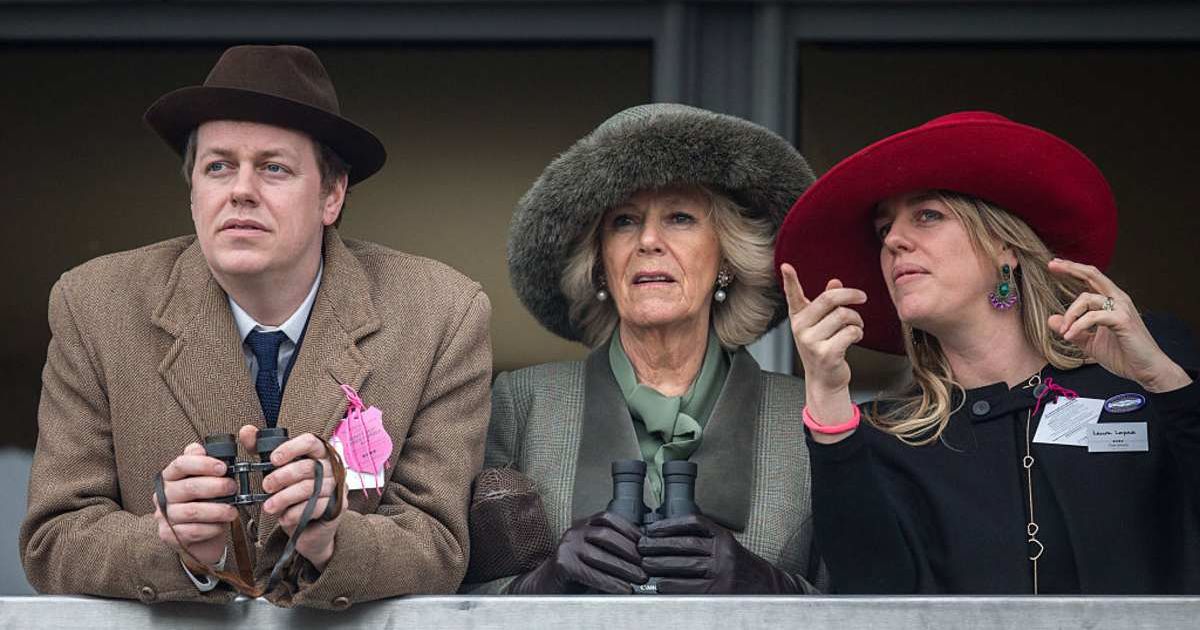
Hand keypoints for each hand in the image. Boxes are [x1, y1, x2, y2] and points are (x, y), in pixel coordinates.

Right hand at [153, 442, 237, 565]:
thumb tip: (199, 449)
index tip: (223, 468)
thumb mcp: (204, 480)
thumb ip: (203, 463)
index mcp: (170, 476)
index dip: (203, 464)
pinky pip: (191, 531)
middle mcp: (163, 494)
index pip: (181, 464)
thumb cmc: (203, 502)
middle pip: (189, 487)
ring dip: (217, 510)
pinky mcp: (168, 535)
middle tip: (233, 488)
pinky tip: (221, 526)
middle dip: (216, 487)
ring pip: (192, 511)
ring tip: (233, 511)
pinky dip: (210, 528)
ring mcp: (163, 515)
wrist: (198, 536)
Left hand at [243, 425, 346, 571]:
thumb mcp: (275, 471)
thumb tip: (246, 430)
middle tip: (265, 487)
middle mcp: (332, 467)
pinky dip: (295, 513)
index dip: (291, 449)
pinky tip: (284, 518)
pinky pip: (316, 507)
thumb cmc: (293, 494)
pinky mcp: (338, 506)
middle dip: (282, 477)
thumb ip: (261, 450)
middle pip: (308, 467)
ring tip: (269, 507)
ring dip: (285, 498)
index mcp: (319, 453)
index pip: (310, 441)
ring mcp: (337, 487)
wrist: (309, 528)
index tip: (272, 460)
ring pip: (310, 488)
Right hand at [507, 511, 646, 593]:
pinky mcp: (562, 564)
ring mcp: (567, 546)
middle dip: (630, 551)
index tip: (645, 542)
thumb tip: (642, 553)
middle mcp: (574, 531)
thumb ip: (610, 548)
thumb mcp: (593, 553)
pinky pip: (590, 573)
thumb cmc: (573, 571)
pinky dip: (610, 582)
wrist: (544, 585)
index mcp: (583, 525)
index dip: (629, 529)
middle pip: (606, 536)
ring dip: (624, 569)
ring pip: (600, 555)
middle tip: (645, 565)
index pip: (608, 519)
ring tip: (639, 579)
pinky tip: (622, 589)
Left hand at [639, 513, 800, 593]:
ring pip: (683, 566)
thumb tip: (666, 538)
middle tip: (641, 546)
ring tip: (645, 563)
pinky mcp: (718, 594)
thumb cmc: (744, 569)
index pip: (693, 523)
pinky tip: (661, 584)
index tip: (652, 528)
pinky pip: (687, 587)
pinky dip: (671, 585)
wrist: (770, 590)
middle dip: (657, 544)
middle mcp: (724, 553)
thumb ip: (705, 541)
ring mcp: (721, 574)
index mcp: (725, 537)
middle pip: (684, 544)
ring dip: (659, 565)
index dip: (668, 524)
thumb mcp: (728, 547)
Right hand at [781, 263, 863, 438]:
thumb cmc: (824, 348)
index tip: (786, 267)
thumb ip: (828, 303)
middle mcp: (800, 328)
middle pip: (829, 299)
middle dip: (850, 295)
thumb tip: (835, 282)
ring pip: (844, 315)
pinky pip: (850, 332)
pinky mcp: (825, 353)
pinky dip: (858, 333)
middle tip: (862, 296)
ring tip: (856, 327)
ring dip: (857, 320)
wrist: (825, 380)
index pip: (793, 295)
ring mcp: (811, 342)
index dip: (789, 280)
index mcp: (799, 317)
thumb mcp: (822, 324)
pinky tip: (855, 338)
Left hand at [1047, 258, 1190, 392]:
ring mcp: (1122, 308)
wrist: (1146, 370)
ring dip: (1070, 315)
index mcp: (1111, 301)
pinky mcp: (1123, 320)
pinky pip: (1093, 317)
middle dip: (1071, 268)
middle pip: (1092, 275)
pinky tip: (1070, 336)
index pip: (1091, 278)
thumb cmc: (1122, 355)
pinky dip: (1078, 326)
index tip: (1053, 264)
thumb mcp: (1090, 342)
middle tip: (1051, 265)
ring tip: (1064, 333)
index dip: (1073, 269)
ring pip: (1087, 298)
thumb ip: (1073, 330)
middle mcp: (1118, 300)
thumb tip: (1051, 319)